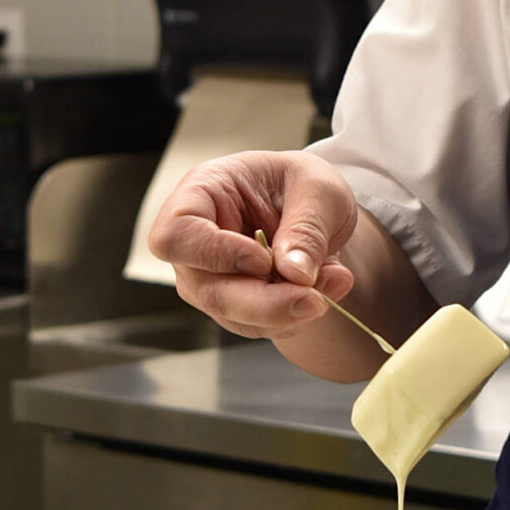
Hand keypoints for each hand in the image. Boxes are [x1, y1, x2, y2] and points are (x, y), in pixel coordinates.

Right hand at [147, 149, 359, 340]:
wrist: (315, 211)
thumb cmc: (303, 184)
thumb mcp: (319, 189)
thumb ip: (307, 228)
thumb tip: (294, 274)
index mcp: (202, 192)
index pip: (176, 235)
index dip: (215, 255)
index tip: (264, 259)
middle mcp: (194, 241)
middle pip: (206, 290)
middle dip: (265, 303)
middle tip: (315, 299)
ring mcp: (207, 277)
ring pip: (232, 316)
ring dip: (287, 312)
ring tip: (334, 280)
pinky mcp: (231, 304)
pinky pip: (256, 325)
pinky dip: (294, 317)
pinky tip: (323, 290)